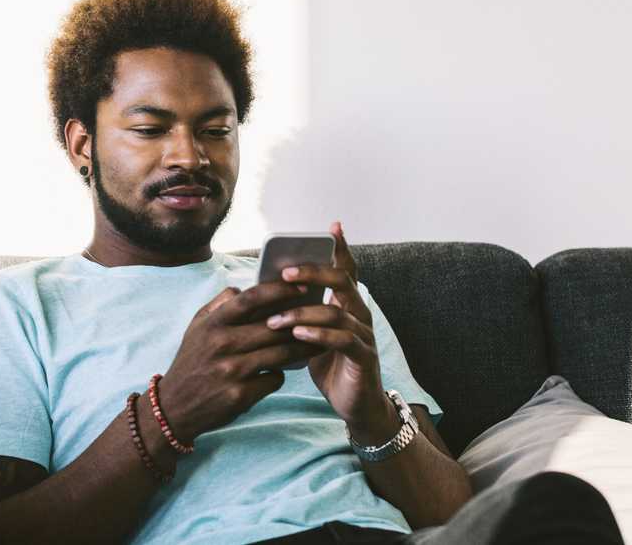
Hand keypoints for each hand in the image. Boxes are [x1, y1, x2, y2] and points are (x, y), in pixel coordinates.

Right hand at [159, 281, 328, 441]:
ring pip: (280, 354)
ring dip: (302, 348)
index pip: (250, 299)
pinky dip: (280, 373)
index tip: (301, 286)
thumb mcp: (196, 327)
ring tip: (318, 342)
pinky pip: (274, 378)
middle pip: (273, 328)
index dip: (278, 290)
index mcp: (213, 324)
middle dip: (300, 321)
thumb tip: (241, 287)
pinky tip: (280, 371)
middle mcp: (222, 345)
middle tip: (322, 316)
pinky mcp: (240, 395)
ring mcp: (232, 371)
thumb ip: (219, 305)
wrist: (175, 407)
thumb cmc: (191, 361)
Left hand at [265, 221, 386, 425]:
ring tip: (276, 319)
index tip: (333, 227)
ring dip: (303, 312)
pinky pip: (344, 339)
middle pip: (342, 281)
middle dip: (313, 272)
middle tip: (285, 272)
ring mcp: (365, 334)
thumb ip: (299, 312)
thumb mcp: (310, 334)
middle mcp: (359, 313)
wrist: (354, 405)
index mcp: (347, 304)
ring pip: (337, 311)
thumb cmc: (329, 365)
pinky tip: (298, 334)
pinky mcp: (364, 357)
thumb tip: (267, 291)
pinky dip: (319, 334)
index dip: (341, 248)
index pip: (346, 269)